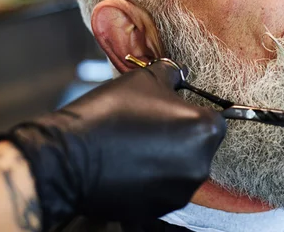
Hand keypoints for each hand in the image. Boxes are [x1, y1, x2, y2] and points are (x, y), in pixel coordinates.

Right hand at [0, 61, 225, 229]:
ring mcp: (181, 191)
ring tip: (138, 144)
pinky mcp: (160, 210)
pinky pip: (166, 187)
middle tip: (152, 125)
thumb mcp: (145, 79)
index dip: (193, 110)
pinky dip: (154, 177)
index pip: (215, 117)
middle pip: (201, 145)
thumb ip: (171, 73)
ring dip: (169, 157)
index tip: (172, 109)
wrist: (69, 158)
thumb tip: (180, 73)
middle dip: (182, 135)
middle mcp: (201, 165)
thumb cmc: (110, 113)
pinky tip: (131, 164)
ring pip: (184, 167)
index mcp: (205, 130)